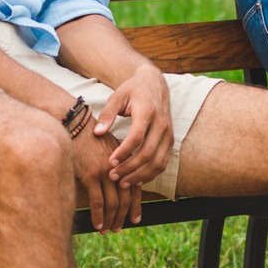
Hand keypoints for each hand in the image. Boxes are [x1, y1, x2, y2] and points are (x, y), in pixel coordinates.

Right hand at [70, 117, 136, 232]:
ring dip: (111, 220)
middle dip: (123, 215)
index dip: (135, 205)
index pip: (134, 186)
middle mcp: (118, 168)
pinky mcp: (91, 175)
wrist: (73, 124)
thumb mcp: (104, 147)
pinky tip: (97, 224)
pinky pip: (98, 201)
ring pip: (113, 203)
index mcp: (123, 161)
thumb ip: (110, 163)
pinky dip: (99, 215)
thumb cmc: (85, 135)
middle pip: (126, 197)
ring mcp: (106, 172)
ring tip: (107, 230)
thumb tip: (109, 180)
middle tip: (119, 228)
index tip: (135, 218)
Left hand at [92, 66, 172, 219]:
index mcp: (148, 112)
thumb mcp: (117, 97)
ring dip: (141, 176)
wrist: (154, 84)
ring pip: (158, 162)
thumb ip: (107, 115)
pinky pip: (163, 162)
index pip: (137, 137)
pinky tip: (136, 180)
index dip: (123, 153)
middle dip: (130, 168)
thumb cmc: (132, 90)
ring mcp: (168, 134)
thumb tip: (97, 133)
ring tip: (123, 183)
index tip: (110, 162)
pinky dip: (151, 174)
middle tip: (113, 177)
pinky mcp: (170, 141)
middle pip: (148, 153)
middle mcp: (162, 124)